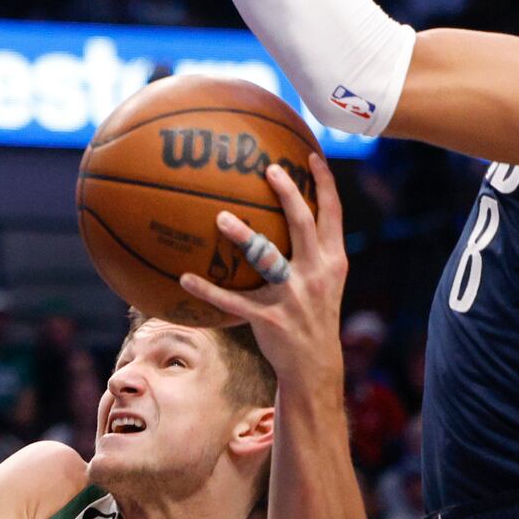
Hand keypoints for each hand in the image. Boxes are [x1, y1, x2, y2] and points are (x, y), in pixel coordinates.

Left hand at [178, 153, 347, 388]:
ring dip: (245, 237)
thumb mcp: (327, 281)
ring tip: (221, 218)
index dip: (325, 182)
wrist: (315, 364)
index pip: (333, 214)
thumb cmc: (315, 314)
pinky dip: (208, 290)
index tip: (310, 154)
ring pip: (268, 259)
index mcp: (333, 261)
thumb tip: (295, 212)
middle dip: (289, 195)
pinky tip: (184, 278)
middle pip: (304, 225)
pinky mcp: (269, 319)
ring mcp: (293, 297)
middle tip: (268, 169)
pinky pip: (233, 301)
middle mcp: (316, 274)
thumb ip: (315, 249)